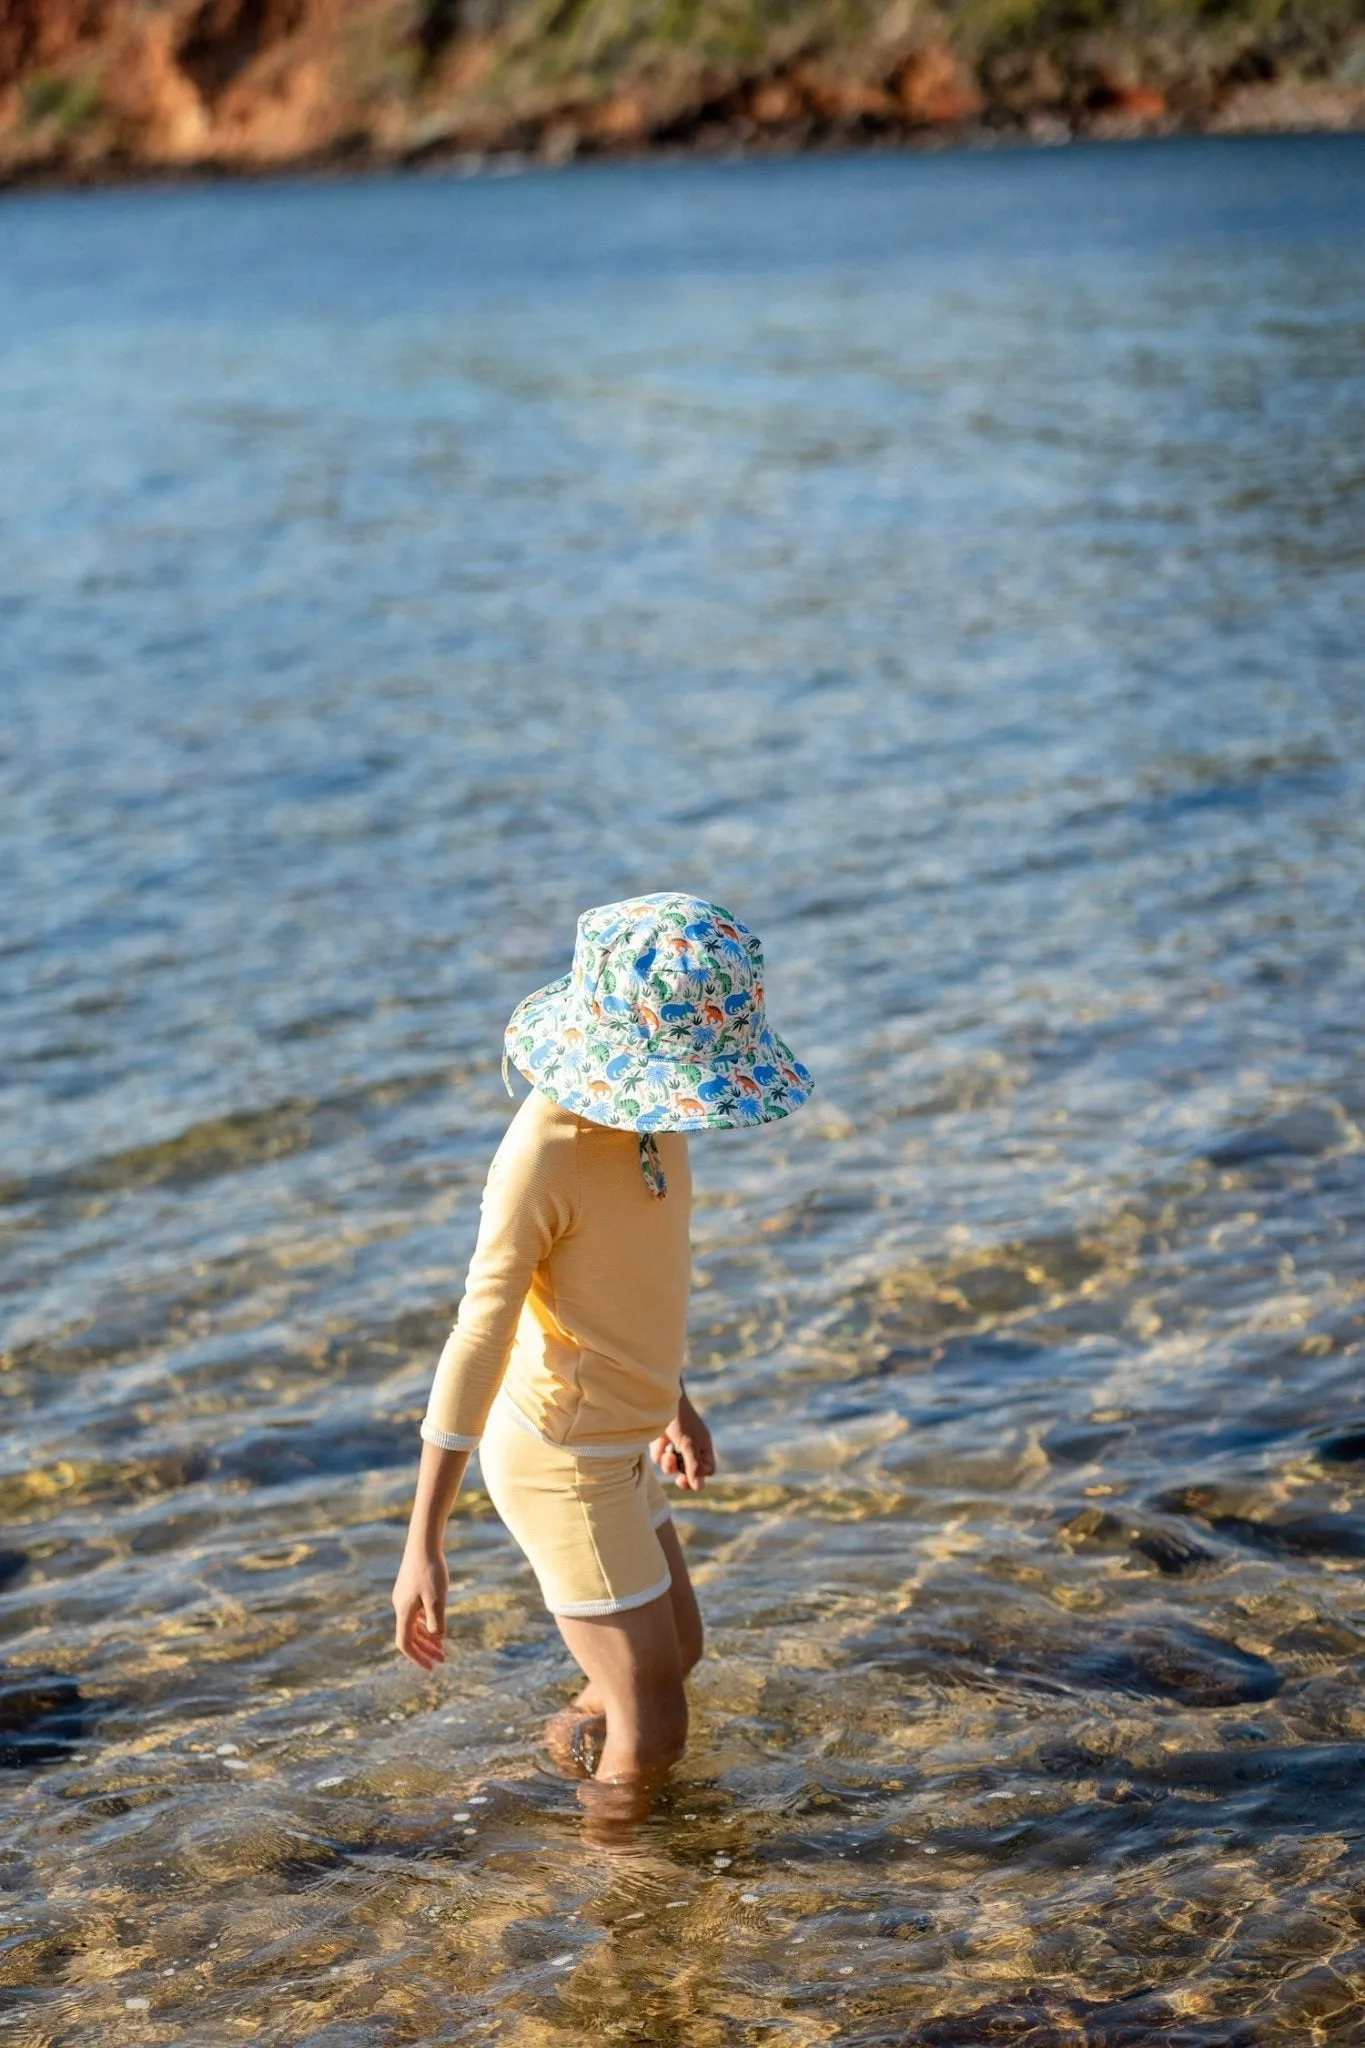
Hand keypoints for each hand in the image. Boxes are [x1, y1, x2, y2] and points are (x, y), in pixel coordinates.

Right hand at [392, 1541, 447, 1670]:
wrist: (423, 1542)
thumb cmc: (431, 1570)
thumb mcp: (437, 1599)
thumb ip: (436, 1622)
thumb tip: (436, 1638)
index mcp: (404, 1611)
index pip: (405, 1644)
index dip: (417, 1658)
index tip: (431, 1667)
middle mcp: (399, 1606)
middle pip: (409, 1636)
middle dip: (425, 1650)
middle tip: (442, 1659)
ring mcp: (403, 1596)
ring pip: (412, 1624)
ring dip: (426, 1637)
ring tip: (441, 1645)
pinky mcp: (408, 1588)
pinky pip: (414, 1613)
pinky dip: (424, 1623)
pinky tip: (435, 1624)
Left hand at [650, 1388, 715, 1491]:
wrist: (656, 1399)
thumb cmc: (679, 1419)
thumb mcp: (688, 1444)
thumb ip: (693, 1466)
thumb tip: (699, 1488)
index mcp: (703, 1445)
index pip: (707, 1469)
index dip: (699, 1476)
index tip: (688, 1476)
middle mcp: (691, 1446)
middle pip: (690, 1471)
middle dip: (682, 1474)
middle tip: (678, 1478)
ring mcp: (675, 1444)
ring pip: (673, 1466)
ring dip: (669, 1464)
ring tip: (666, 1454)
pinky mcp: (661, 1441)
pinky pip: (660, 1457)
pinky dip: (659, 1453)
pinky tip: (659, 1442)